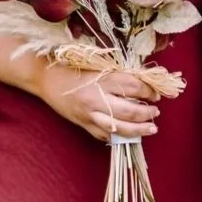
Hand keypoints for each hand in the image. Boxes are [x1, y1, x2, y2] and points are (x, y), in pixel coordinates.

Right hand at [37, 66, 161, 145]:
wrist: (45, 78)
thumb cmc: (72, 67)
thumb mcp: (97, 64)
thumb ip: (117, 74)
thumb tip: (142, 82)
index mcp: (101, 78)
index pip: (133, 87)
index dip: (149, 91)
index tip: (156, 93)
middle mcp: (96, 98)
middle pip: (129, 110)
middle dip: (146, 113)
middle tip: (156, 112)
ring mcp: (89, 114)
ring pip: (119, 128)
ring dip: (138, 130)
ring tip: (151, 128)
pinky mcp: (83, 124)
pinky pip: (104, 135)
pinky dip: (118, 137)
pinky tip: (129, 136)